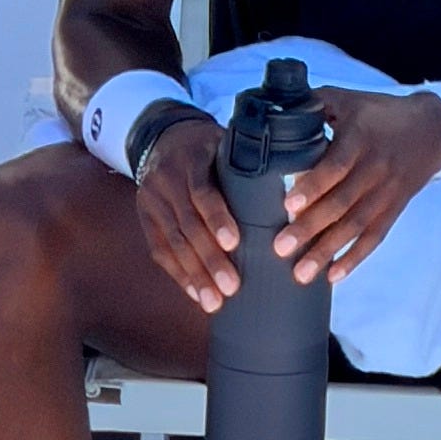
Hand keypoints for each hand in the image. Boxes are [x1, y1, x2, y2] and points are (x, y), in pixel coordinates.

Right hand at [133, 116, 241, 313]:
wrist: (165, 137)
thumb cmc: (212, 149)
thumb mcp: (228, 146)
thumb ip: (250, 168)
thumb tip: (294, 202)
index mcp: (193, 158)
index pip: (203, 191)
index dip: (217, 218)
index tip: (234, 243)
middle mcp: (167, 178)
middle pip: (188, 224)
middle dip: (209, 259)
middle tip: (231, 287)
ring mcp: (152, 198)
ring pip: (173, 242)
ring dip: (194, 275)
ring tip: (214, 302)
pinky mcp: (145, 216)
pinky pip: (159, 250)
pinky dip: (179, 274)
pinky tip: (196, 294)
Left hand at [277, 89, 440, 283]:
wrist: (430, 130)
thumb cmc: (378, 113)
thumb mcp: (347, 100)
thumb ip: (312, 104)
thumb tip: (272, 112)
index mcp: (359, 138)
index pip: (336, 166)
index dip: (313, 185)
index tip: (288, 203)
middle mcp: (375, 168)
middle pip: (341, 203)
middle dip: (310, 228)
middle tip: (280, 248)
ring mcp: (386, 192)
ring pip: (355, 226)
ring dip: (327, 251)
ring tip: (300, 274)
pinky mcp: (393, 209)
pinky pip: (374, 237)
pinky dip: (355, 258)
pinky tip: (333, 276)